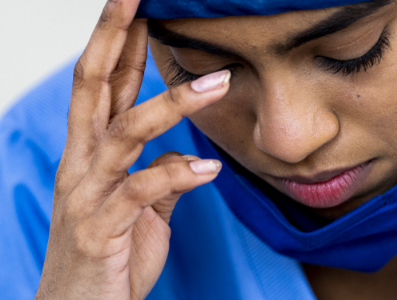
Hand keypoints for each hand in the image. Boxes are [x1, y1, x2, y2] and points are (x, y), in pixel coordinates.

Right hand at [35, 0, 230, 298]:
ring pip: (125, 132)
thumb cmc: (111, 258)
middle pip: (92, 87)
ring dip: (172, 103)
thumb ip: (159, 178)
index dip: (118, 41)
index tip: (137, 3)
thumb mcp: (142, 210)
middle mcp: (82, 165)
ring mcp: (88, 195)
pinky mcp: (101, 228)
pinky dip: (177, 175)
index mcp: (91, 154)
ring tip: (219, 82)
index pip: (103, 85)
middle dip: (113, 39)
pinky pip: (140, 192)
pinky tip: (211, 168)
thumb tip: (187, 156)